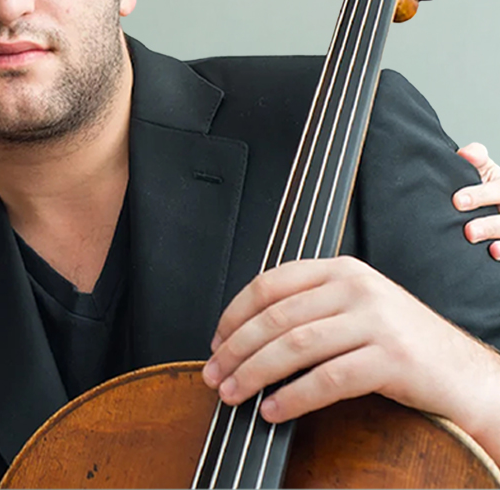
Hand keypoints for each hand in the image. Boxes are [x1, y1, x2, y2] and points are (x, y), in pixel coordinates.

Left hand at [202, 257, 499, 442]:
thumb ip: (311, 307)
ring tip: (234, 394)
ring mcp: (375, 321)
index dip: (235, 313)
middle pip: (276, 317)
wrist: (466, 376)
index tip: (216, 340)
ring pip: (295, 346)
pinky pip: (328, 379)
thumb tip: (246, 332)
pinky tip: (273, 410)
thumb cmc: (403, 346)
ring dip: (255, 373)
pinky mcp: (391, 359)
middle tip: (214, 373)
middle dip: (236, 348)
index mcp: (341, 270)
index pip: (270, 284)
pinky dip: (293, 396)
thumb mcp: (356, 308)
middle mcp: (356, 288)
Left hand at [454, 142, 499, 259]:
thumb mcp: (483, 169)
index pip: (497, 190)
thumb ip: (475, 158)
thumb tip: (468, 152)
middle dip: (489, 225)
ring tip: (483, 246)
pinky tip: (494, 254)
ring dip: (498, 239)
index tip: (457, 201)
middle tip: (468, 231)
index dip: (481, 195)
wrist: (490, 204)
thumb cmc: (484, 186)